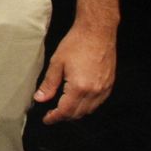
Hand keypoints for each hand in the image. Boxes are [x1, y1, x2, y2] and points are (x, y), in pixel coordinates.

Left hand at [36, 0, 119, 123]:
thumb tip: (40, 99)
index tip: (46, 119)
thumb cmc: (76, 44)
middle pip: (78, 113)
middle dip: (64, 116)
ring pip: (89, 110)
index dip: (54, 117)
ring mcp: (104, 89)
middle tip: (52, 114)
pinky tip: (78, 100)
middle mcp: (94, 92)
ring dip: (76, 112)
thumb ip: (49, 84)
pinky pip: (98, 102)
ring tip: (63, 108)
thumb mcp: (57, 62)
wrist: (97, 32)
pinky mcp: (109, 84)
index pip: (66, 111)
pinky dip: (87, 105)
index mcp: (79, 87)